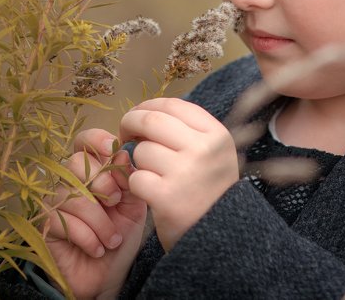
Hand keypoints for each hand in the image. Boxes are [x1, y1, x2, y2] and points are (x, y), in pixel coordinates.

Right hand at [45, 129, 146, 299]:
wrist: (110, 276)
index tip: (113, 148)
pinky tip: (98, 248)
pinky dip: (88, 237)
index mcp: (92, 171)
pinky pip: (65, 221)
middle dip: (103, 184)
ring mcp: (55, 202)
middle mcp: (69, 182)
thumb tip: (123, 152)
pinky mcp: (46, 225)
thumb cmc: (120, 236)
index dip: (96, 140)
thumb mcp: (134, 206)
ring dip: (100, 222)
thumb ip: (130, 180)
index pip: (84, 142)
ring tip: (113, 239)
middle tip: (117, 204)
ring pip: (74, 196)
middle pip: (76, 164)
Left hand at [120, 98, 239, 250]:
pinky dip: (136, 185)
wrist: (220, 239)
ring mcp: (185, 172)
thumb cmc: (209, 192)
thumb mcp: (214, 155)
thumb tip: (146, 112)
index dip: (148, 107)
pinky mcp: (167, 197)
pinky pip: (135, 178)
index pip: (172, 105)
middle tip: (124, 135)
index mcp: (216, 134)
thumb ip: (187, 132)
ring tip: (150, 174)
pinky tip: (149, 194)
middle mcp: (203, 149)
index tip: (137, 117)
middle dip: (129, 124)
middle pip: (151, 120)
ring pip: (140, 151)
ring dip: (136, 162)